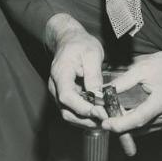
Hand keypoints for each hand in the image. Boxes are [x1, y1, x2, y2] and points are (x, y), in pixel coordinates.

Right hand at [46, 13, 106, 128]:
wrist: (70, 39)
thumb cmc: (80, 44)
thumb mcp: (92, 54)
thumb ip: (94, 75)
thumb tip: (99, 96)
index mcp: (60, 73)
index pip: (66, 96)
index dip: (82, 107)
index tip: (99, 111)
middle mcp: (55, 86)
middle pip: (66, 111)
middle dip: (86, 119)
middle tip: (106, 120)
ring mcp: (58, 92)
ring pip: (69, 114)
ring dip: (86, 121)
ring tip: (105, 120)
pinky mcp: (65, 95)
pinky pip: (72, 110)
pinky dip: (85, 116)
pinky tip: (99, 114)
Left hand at [101, 43, 161, 134]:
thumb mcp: (143, 68)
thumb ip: (123, 81)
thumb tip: (105, 91)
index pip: (138, 119)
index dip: (120, 124)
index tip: (106, 124)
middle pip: (139, 127)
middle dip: (120, 124)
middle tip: (105, 116)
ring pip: (143, 129)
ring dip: (128, 125)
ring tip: (114, 114)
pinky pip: (149, 126)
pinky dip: (137, 123)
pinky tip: (127, 114)